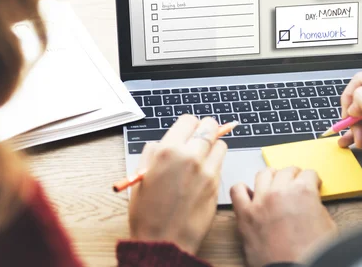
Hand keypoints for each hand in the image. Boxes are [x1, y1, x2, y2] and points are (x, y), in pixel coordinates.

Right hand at [128, 115, 226, 254]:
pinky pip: (221, 164)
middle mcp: (190, 156)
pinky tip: (203, 174)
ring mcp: (207, 170)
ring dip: (213, 147)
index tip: (187, 131)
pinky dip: (215, 164)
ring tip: (202, 158)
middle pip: (210, 126)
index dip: (188, 125)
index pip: (189, 120)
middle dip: (205, 130)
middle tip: (199, 138)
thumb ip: (153, 153)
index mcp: (168, 151)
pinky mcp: (217, 184)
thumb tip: (162, 143)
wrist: (163, 241)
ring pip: (221, 144)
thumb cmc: (147, 213)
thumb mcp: (140, 176)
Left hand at [230, 167, 335, 266]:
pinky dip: (243, 190)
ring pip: (263, 174)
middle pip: (286, 171)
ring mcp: (260, 201)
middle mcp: (280, 192)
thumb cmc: (312, 253)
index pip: (309, 173)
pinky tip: (250, 194)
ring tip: (274, 185)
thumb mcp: (327, 225)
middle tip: (295, 184)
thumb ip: (316, 206)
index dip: (312, 180)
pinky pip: (237, 191)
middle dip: (293, 177)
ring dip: (271, 177)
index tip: (311, 184)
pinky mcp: (245, 215)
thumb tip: (310, 202)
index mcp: (303, 191)